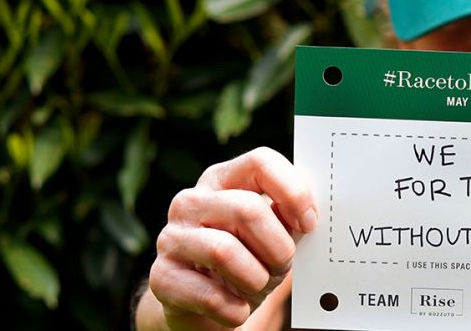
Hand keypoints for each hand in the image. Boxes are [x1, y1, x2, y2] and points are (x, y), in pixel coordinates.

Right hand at [146, 147, 317, 329]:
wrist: (204, 305)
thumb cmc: (247, 260)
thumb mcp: (272, 233)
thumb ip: (288, 216)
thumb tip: (307, 214)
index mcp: (222, 179)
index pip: (261, 162)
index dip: (293, 192)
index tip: (309, 223)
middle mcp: (191, 201)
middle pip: (248, 209)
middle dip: (278, 247)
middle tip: (282, 265)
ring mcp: (170, 238)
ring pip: (225, 251)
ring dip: (256, 278)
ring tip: (257, 286)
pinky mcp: (161, 277)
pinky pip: (209, 294)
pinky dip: (235, 309)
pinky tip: (237, 308)